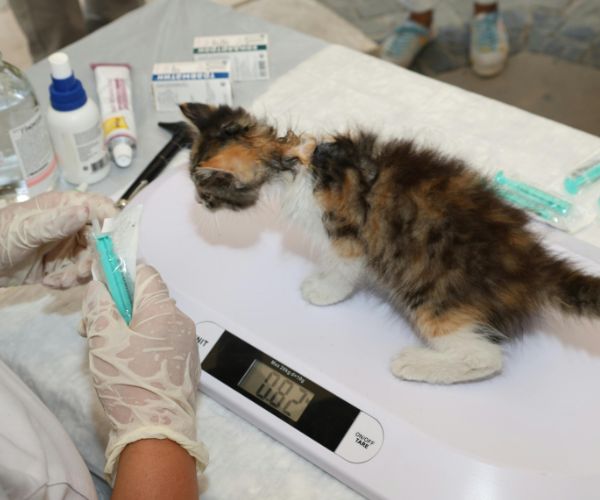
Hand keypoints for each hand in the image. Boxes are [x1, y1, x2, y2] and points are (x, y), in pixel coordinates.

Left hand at [0, 191, 115, 286]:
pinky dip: (68, 281)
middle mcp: (73, 224)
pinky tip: (49, 282)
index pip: (101, 208)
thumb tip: (86, 210)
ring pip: (93, 260)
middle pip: (102, 239)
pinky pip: (79, 275)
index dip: (112, 224)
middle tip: (80, 272)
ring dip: (80, 274)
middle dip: (94, 258)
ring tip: (59, 280)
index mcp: (66, 206)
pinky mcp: (64, 265)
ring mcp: (70, 245)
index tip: (111, 245)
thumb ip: (57, 222)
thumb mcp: (26, 229)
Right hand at [81, 264, 207, 480]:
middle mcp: (181, 321)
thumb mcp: (103, 340)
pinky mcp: (185, 363)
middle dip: (118, 306)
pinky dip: (142, 344)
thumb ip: (100, 306)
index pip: (146, 273)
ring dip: (128, 327)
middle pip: (147, 299)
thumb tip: (100, 288)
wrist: (158, 430)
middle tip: (93, 327)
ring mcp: (186, 343)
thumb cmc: (129, 380)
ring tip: (105, 349)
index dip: (122, 274)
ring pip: (152, 322)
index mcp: (163, 309)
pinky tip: (127, 364)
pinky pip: (161, 341)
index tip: (102, 287)